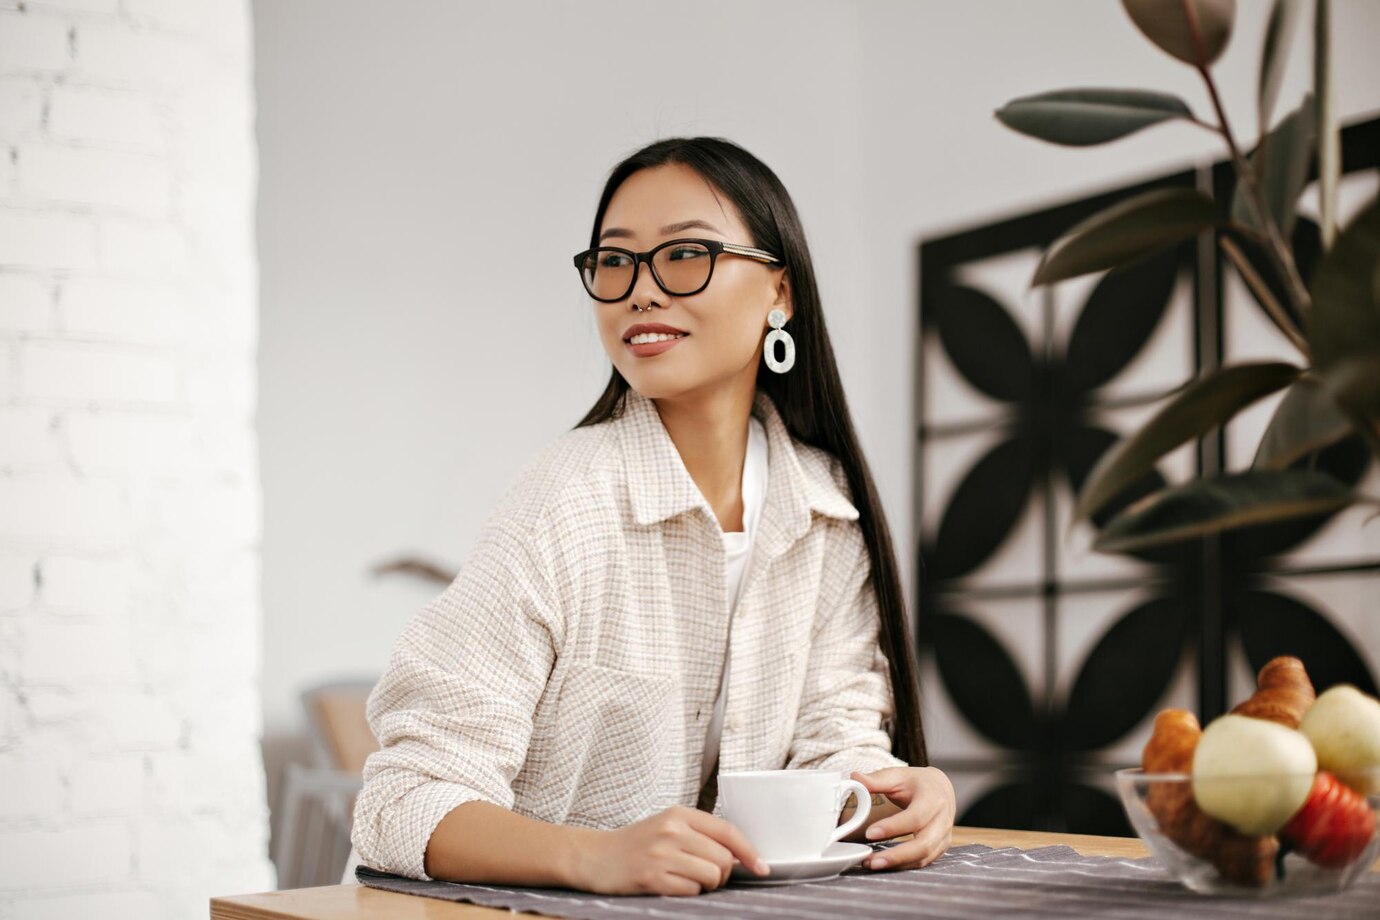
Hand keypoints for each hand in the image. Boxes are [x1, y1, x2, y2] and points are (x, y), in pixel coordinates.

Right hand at [573, 805, 768, 895]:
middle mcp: (672, 830)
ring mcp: (661, 853)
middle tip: (704, 876)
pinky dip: (688, 894)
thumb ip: (700, 835)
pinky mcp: (652, 877)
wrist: (594, 856)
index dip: (749, 852)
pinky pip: (691, 892)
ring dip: (705, 886)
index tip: (761, 868)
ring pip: (710, 876)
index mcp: (679, 814)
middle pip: (723, 859)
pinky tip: (670, 886)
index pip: (728, 831)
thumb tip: (739, 857)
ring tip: (685, 880)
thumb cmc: (636, 844)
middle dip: (721, 875)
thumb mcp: (668, 826)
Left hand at [851, 766, 955, 869]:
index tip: (869, 833)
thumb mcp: (897, 776)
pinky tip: (883, 864)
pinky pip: (923, 862)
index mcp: (933, 798)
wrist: (939, 788)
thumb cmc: (916, 782)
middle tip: (870, 860)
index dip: (894, 827)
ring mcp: (943, 836)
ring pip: (923, 857)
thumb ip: (876, 780)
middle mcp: (942, 820)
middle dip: (896, 856)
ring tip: (871, 864)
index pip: (915, 817)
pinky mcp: (939, 848)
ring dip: (897, 864)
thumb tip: (854, 778)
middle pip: (924, 845)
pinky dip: (903, 866)